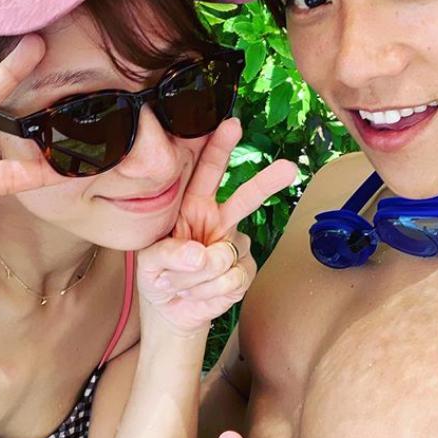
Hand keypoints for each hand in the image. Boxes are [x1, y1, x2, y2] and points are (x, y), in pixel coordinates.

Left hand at [137, 118, 296, 333]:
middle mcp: (217, 220)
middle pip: (246, 197)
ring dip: (195, 279)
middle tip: (290, 168)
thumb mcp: (148, 262)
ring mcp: (233, 245)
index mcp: (190, 205)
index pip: (206, 171)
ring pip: (223, 257)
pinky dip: (209, 293)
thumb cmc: (157, 276)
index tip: (232, 124)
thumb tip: (203, 254)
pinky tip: (197, 294)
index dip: (218, 147)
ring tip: (179, 285)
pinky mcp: (244, 271)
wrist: (171, 312)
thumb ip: (168, 255)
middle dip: (267, 183)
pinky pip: (230, 280)